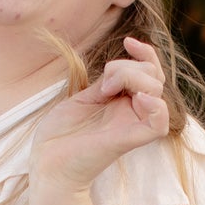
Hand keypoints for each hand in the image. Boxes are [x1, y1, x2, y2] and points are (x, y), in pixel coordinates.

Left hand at [28, 37, 168, 192]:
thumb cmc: (59, 135)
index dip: (146, 53)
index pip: (151, 74)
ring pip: (157, 92)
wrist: (45, 163)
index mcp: (122, 103)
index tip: (128, 41)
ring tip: (107, 89)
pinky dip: (154, 105)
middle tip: (104, 81)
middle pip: (155, 78)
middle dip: (130, 66)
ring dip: (133, 77)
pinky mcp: (127, 140)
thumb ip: (106, 83)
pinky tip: (135, 99)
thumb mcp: (83, 98)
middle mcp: (131, 114)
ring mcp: (131, 126)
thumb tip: (120, 66)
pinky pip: (159, 122)